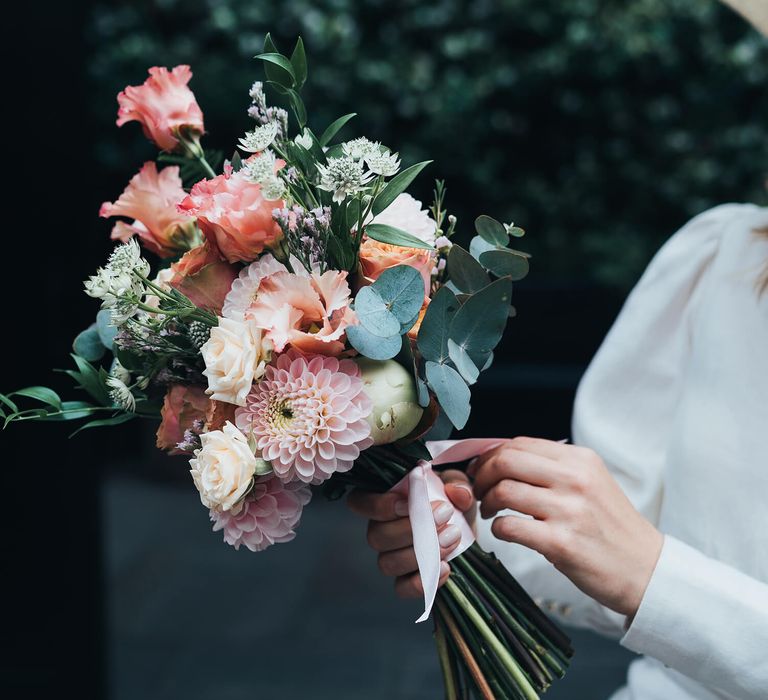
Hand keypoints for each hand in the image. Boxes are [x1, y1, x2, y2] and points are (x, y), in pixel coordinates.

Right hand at [347, 470, 476, 597]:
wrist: (463, 529)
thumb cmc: (450, 501)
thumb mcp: (455, 486)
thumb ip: (457, 484)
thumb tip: (458, 493)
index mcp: (383, 501)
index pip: (360, 503)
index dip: (379, 506)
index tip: (409, 503)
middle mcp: (380, 530)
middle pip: (376, 536)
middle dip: (410, 529)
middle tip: (443, 516)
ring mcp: (391, 557)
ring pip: (387, 562)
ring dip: (419, 554)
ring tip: (450, 538)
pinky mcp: (406, 580)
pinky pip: (402, 588)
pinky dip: (422, 582)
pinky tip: (445, 567)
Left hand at [470, 437, 662, 618]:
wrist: (646, 569)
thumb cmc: (610, 527)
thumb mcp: (590, 482)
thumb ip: (553, 468)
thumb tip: (502, 458)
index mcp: (580, 459)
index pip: (520, 443)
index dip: (491, 455)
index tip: (482, 469)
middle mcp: (575, 479)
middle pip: (506, 460)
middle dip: (483, 474)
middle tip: (479, 490)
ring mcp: (569, 510)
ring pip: (504, 491)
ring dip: (487, 501)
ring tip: (492, 512)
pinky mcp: (561, 542)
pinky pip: (510, 526)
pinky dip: (498, 528)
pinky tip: (505, 531)